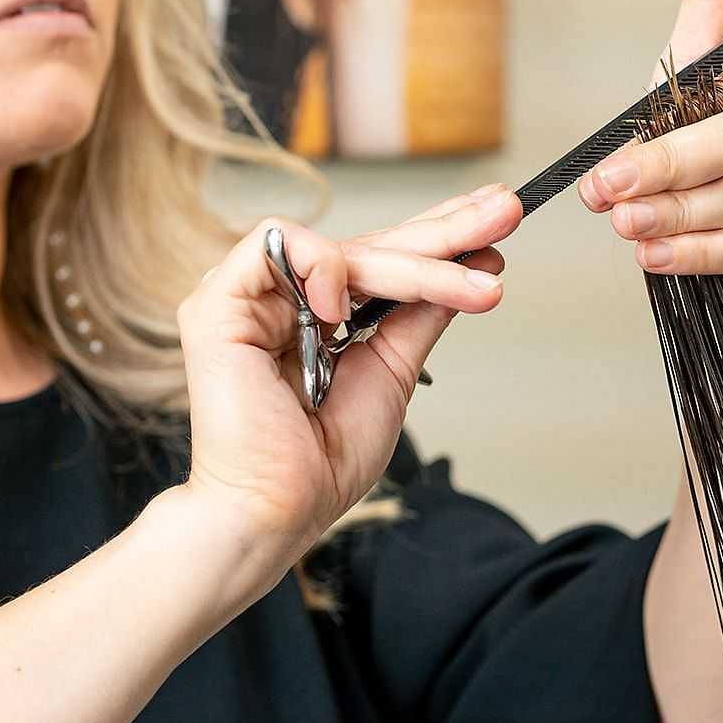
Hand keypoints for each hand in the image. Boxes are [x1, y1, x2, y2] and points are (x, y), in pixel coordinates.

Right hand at [174, 185, 522, 558]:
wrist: (275, 511)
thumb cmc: (322, 460)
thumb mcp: (393, 372)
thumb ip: (421, 315)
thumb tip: (476, 262)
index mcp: (318, 312)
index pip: (383, 256)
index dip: (439, 233)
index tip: (499, 218)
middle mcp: (283, 296)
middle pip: (372, 245)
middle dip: (446, 229)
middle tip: (506, 212)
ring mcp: (249, 297)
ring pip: (342, 246)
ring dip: (415, 266)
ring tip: (472, 288)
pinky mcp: (217, 303)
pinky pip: (275, 243)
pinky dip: (321, 268)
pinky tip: (343, 308)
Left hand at [577, 0, 722, 318]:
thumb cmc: (719, 164)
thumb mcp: (699, 92)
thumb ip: (705, 19)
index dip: (658, 143)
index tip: (603, 173)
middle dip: (665, 174)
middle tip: (609, 199)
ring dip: (677, 219)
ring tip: (627, 230)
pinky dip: (704, 256)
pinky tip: (661, 259)